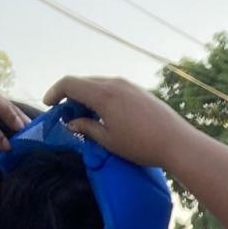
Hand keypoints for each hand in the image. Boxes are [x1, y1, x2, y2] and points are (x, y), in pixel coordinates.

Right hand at [44, 75, 190, 169]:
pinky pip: (114, 89)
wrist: (177, 143)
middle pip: (84, 83)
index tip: (49, 105)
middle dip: (71, 96)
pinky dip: (103, 98)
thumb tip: (71, 122)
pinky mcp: (139, 91)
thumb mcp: (109, 140)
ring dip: (88, 97)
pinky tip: (107, 115)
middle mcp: (114, 83)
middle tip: (68, 115)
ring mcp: (128, 85)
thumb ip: (87, 128)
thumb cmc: (141, 145)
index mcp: (102, 93)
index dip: (55, 92)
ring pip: (99, 85)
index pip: (69, 83)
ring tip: (87, 116)